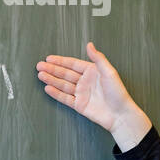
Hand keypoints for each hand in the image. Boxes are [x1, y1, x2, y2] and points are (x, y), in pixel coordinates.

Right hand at [36, 42, 150, 148]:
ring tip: (40, 75)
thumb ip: (98, 58)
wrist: (120, 114)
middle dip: (52, 69)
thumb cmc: (118, 93)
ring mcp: (81, 93)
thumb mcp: (109, 72)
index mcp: (92, 72)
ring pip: (63, 85)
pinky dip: (56, 93)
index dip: (60, 61)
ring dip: (51, 80)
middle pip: (65, 74)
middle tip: (39, 65)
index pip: (73, 64)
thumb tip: (89, 44)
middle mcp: (85, 82)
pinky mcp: (79, 105)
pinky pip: (65, 98)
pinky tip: (48, 88)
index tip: (49, 58)